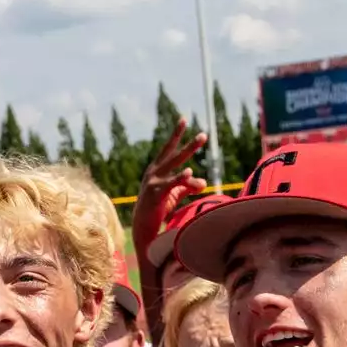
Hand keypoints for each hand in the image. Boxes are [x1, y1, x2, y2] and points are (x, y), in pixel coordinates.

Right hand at [132, 118, 207, 250]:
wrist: (142, 227)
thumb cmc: (158, 208)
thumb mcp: (174, 194)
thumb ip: (188, 186)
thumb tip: (204, 182)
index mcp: (156, 169)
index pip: (168, 149)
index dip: (176, 134)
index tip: (183, 119)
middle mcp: (154, 172)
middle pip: (175, 154)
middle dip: (190, 144)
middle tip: (204, 135)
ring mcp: (153, 182)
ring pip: (175, 164)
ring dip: (189, 151)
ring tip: (200, 142)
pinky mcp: (156, 194)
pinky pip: (170, 184)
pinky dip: (180, 178)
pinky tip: (189, 171)